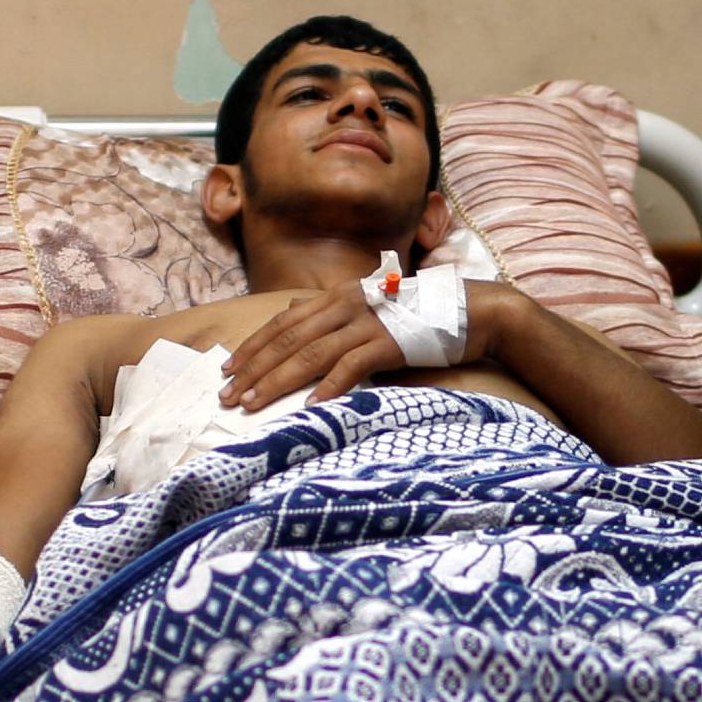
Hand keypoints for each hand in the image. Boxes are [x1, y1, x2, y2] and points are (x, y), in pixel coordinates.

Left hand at [219, 280, 503, 410]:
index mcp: (338, 295)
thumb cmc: (420, 312)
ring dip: (278, 380)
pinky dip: (329, 386)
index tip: (228, 370)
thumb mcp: (368, 304)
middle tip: (228, 396)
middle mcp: (346, 304)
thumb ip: (328, 308)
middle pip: (288, 339)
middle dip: (254, 368)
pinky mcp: (390, 342)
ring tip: (253, 404)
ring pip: (310, 353)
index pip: (283, 322)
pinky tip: (310, 406)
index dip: (253, 346)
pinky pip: (351, 366)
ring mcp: (368, 322)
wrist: (474, 311)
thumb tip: (290, 308)